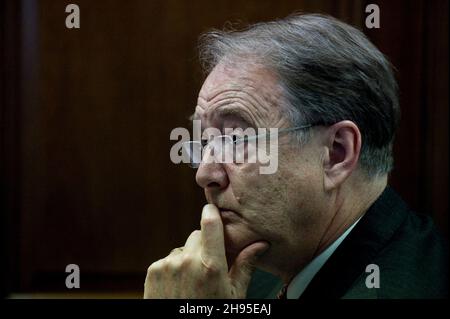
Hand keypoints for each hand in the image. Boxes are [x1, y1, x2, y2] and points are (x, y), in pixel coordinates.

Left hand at [144, 204, 268, 297]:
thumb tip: (261, 244)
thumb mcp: (233, 295)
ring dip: (189, 258)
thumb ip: (245, 266)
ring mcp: (168, 265)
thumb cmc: (211, 313)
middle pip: (198, 235)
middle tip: (209, 266)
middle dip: (205, 245)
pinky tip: (179, 285)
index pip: (210, 223)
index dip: (211, 212)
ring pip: (183, 248)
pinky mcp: (154, 270)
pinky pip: (168, 259)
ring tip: (193, 281)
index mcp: (211, 266)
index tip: (212, 209)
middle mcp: (188, 261)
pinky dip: (174, 268)